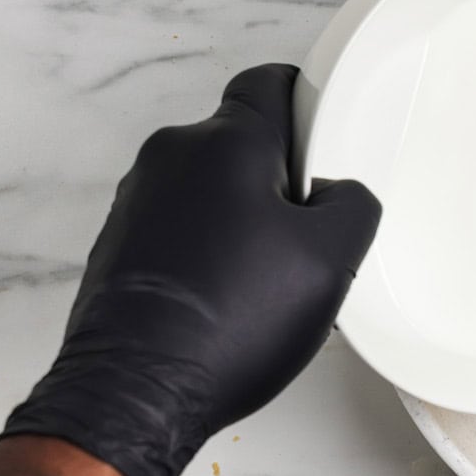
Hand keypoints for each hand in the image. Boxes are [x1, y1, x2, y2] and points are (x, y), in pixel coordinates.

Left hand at [0, 64, 380, 475]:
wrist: (137, 391)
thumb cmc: (233, 320)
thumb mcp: (332, 258)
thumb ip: (354, 204)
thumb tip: (341, 194)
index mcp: (226, 143)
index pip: (270, 84)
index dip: (307, 101)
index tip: (328, 133)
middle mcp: (172, 158)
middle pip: (244, 143)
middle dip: (283, 179)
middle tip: (313, 232)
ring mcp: (138, 202)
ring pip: (213, 188)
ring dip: (246, 218)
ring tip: (274, 278)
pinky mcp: (121, 245)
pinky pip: (183, 226)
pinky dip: (212, 249)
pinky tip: (234, 299)